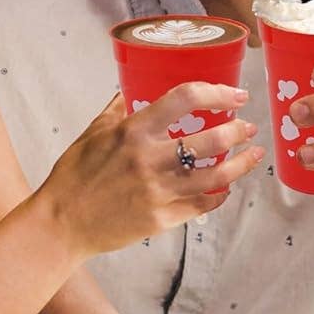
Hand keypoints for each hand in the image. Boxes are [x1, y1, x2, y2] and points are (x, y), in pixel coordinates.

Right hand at [39, 84, 262, 255]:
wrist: (59, 224)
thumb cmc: (73, 176)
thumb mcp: (93, 133)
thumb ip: (117, 109)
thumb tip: (131, 89)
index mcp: (133, 130)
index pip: (186, 98)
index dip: (218, 93)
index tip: (236, 95)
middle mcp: (148, 159)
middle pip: (211, 139)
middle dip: (238, 130)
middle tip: (248, 127)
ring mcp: (157, 192)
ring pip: (215, 176)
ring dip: (241, 164)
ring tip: (253, 155)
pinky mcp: (159, 220)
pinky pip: (200, 205)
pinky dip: (219, 195)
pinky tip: (226, 188)